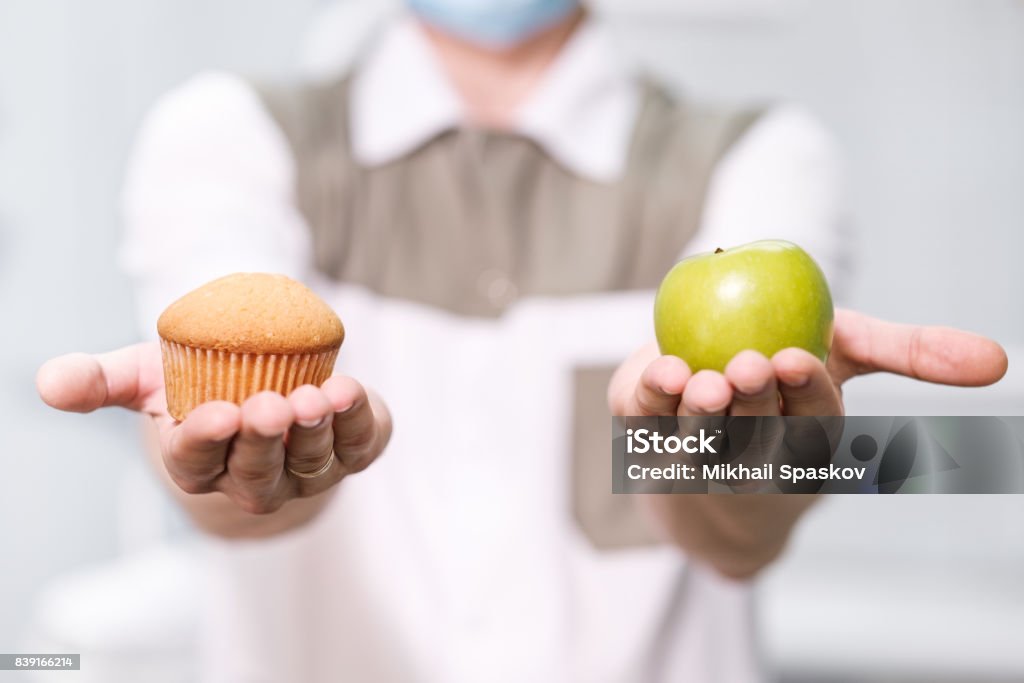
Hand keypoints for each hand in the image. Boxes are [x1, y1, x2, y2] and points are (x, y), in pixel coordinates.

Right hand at [36, 342, 390, 515]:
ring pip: (311, 464)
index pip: (196, 465)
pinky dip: (357, 420)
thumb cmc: (203, 387)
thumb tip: (49, 382)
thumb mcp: (149, 377)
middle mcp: (256, 478)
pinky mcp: (353, 449)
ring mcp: (309, 470)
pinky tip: (350, 391)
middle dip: (263, 443)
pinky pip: (359, 443)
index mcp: (202, 464)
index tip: (213, 415)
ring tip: (315, 397)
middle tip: (267, 407)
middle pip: (257, 474)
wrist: (271, 385)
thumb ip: (101, 381)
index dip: (205, 443)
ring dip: (313, 432)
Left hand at [608, 309, 1007, 578]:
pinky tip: (656, 375)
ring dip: (699, 414)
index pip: (813, 422)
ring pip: (699, 440)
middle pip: (755, 434)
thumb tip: (1001, 361)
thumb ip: (910, 352)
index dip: (807, 395)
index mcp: (806, 438)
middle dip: (754, 403)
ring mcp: (696, 455)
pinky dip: (648, 401)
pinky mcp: (646, 437)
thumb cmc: (790, 384)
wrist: (715, 426)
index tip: (798, 360)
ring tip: (698, 379)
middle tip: (747, 366)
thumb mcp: (850, 357)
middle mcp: (754, 455)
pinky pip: (645, 422)